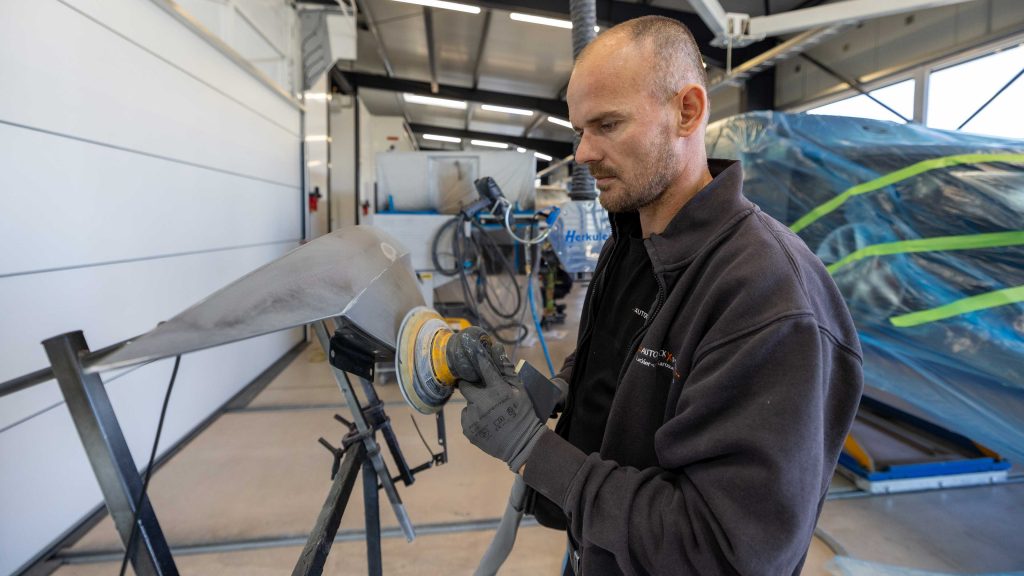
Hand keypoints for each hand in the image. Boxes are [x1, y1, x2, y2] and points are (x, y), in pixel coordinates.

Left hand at [457, 331, 545, 472]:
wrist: (522, 444)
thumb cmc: (524, 414)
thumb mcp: (520, 390)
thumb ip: (506, 369)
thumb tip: (496, 347)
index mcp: (496, 390)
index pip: (483, 368)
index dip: (477, 360)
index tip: (473, 354)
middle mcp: (481, 402)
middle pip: (465, 387)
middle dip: (471, 387)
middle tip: (482, 393)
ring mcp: (473, 417)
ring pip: (467, 404)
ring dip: (474, 404)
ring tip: (488, 412)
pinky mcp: (468, 429)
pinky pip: (466, 418)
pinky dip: (473, 418)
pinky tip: (486, 422)